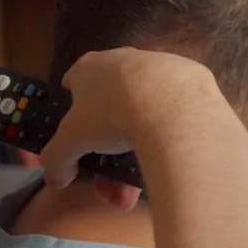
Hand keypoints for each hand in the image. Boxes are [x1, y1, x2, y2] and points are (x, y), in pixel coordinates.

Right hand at [38, 48, 214, 201]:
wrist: (175, 107)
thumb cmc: (112, 115)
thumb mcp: (73, 140)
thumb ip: (57, 159)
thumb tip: (54, 179)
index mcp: (91, 67)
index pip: (76, 80)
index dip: (74, 103)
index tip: (79, 125)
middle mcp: (125, 60)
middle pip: (112, 104)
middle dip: (108, 147)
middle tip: (111, 177)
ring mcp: (162, 67)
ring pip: (145, 111)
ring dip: (138, 149)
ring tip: (138, 187)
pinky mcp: (193, 80)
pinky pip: (174, 112)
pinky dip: (168, 135)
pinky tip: (167, 161)